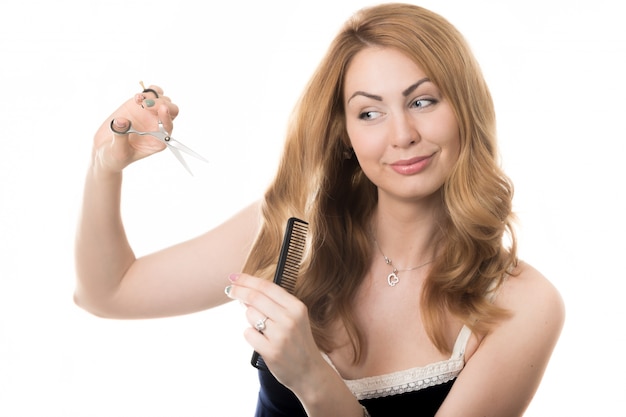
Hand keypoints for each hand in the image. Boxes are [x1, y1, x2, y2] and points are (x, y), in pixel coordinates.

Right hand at [92, 85, 179, 173]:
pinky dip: (148, 91)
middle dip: (160, 104)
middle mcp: (158, 127)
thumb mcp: (117, 151)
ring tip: (137, 100)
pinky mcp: (141, 106)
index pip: (169, 126)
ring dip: (153, 96)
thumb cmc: (114, 156)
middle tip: (144, 104)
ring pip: (163, 99)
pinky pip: (153, 94)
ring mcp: (151, 115)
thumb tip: (121, 121)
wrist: (105, 150)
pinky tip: (137, 97)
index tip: (161, 109)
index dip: (167, 117)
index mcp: (158, 141)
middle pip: (171, 110)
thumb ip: (120, 137)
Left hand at [226, 273, 323, 389]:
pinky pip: (248, 333)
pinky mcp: (271, 351)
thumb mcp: (295, 318)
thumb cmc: (298, 342)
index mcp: (297, 307)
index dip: (247, 280)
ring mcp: (280, 335)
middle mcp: (290, 319)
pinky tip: (261, 340)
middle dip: (238, 291)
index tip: (235, 277)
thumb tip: (246, 291)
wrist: (310, 372)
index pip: (267, 286)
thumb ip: (274, 304)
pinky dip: (250, 334)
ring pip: (250, 315)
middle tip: (229, 290)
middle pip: (255, 297)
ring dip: (250, 318)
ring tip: (263, 328)